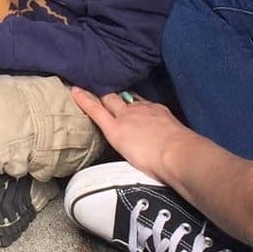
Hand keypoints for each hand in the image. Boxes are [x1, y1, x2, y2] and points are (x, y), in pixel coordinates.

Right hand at [71, 88, 185, 180]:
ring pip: (128, 98)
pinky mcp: (157, 107)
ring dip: (123, 99)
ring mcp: (143, 109)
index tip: (74, 89)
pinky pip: (144, 102)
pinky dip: (142, 105)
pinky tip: (146, 111)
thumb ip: (123, 142)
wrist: (178, 153)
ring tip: (122, 100)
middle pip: (109, 98)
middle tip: (97, 88)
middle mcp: (126, 115)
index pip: (95, 110)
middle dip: (102, 93)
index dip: (84, 99)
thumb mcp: (128, 157)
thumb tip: (124, 137)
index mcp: (115, 130)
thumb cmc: (152, 164)